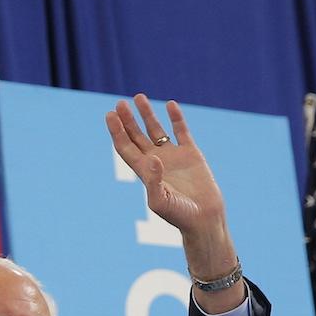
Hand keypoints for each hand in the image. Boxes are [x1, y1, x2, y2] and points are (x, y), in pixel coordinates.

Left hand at [106, 94, 241, 302]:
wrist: (204, 219)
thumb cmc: (179, 215)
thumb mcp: (160, 201)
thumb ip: (153, 181)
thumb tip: (152, 159)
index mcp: (144, 171)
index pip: (125, 147)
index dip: (116, 131)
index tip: (110, 115)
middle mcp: (155, 161)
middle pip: (136, 135)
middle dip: (127, 120)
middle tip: (120, 103)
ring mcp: (173, 156)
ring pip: (156, 130)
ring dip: (147, 114)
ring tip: (138, 97)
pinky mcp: (191, 154)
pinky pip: (181, 131)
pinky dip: (176, 118)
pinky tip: (170, 104)